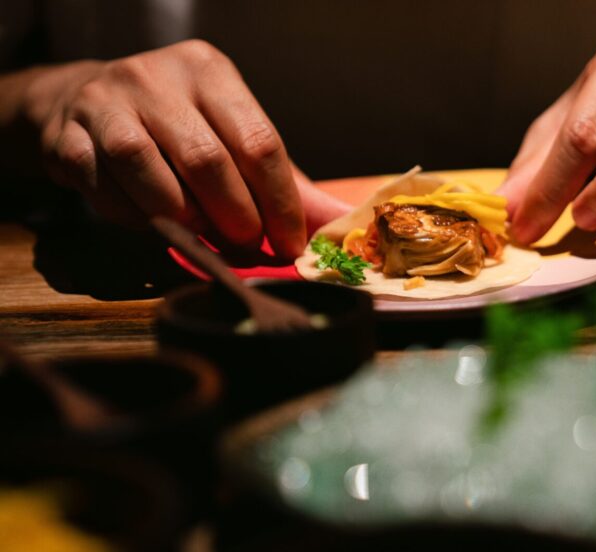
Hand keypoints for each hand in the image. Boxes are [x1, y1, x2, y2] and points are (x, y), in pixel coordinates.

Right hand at [23, 40, 337, 258]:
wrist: (85, 103)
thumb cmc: (179, 129)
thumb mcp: (234, 138)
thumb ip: (284, 181)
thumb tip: (338, 219)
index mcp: (209, 71)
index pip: (258, 141)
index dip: (279, 203)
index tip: (290, 244)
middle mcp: (156, 77)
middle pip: (206, 159)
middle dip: (235, 217)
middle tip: (247, 245)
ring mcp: (105, 103)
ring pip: (147, 171)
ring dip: (182, 218)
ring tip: (198, 231)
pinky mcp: (66, 136)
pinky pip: (104, 189)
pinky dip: (133, 217)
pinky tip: (151, 221)